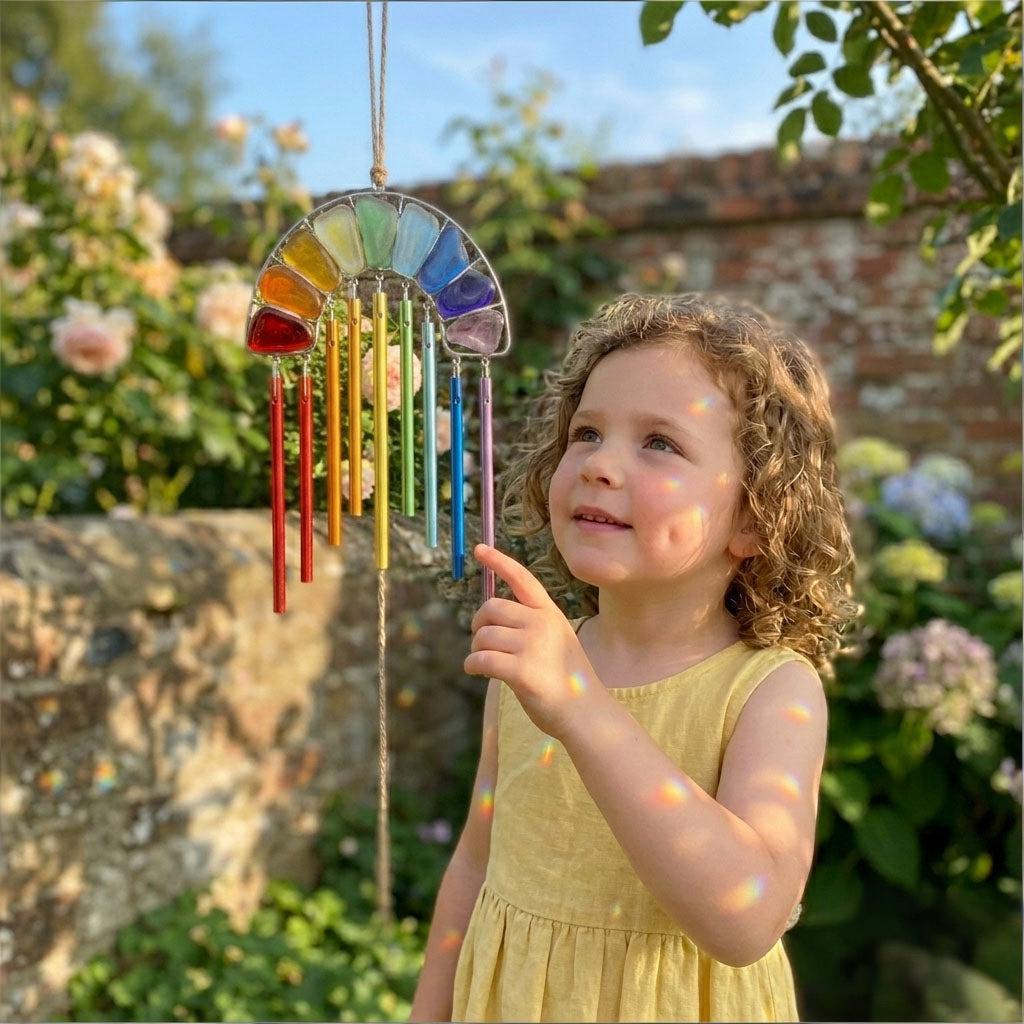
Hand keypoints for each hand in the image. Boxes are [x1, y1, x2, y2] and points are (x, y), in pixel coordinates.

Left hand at [464, 543, 602, 740]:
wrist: (586, 712)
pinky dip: (472, 664)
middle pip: (492, 608)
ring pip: (484, 635)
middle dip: (479, 624)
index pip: (522, 579)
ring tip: (482, 662)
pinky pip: (482, 658)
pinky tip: (475, 670)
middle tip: (481, 640)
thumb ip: (530, 625)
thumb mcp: (555, 640)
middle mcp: (541, 623)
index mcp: (549, 613)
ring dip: (475, 648)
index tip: (480, 549)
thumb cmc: (567, 679)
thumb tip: (491, 620)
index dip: (499, 562)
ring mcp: (532, 646)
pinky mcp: (521, 670)